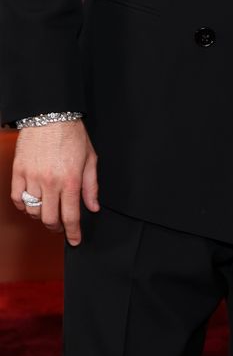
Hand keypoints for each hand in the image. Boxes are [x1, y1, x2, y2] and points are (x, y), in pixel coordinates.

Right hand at [11, 120, 98, 245]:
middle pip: (50, 219)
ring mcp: (32, 178)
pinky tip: (31, 203)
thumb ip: (91, 186)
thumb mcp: (90, 158)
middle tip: (61, 227)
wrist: (51, 114)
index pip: (71, 216)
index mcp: (71, 180)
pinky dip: (23, 206)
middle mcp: (51, 182)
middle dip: (57, 228)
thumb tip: (93, 207)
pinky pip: (17, 198)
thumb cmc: (72, 134)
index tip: (74, 240)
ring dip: (41, 216)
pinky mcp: (18, 172)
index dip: (73, 233)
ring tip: (48, 212)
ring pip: (33, 211)